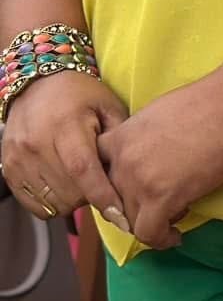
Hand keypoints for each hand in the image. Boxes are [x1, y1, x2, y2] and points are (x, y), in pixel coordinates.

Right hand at [0, 72, 127, 225]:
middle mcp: (36, 145)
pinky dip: (52, 202)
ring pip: (52, 202)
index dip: (103, 195)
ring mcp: (18, 159)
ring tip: (83, 181)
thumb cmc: (80, 94)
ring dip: (73, 200)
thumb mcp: (108, 105)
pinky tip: (64, 186)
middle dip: (91, 195)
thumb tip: (133, 173)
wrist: (36, 84)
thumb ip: (119, 138)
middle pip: (69, 192)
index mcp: (65, 126)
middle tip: (102, 181)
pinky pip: (33, 204)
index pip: (83, 170)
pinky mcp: (7, 170)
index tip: (122, 216)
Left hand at [98, 77, 222, 249]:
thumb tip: (152, 150)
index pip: (97, 171)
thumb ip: (144, 136)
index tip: (131, 188)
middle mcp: (122, 162)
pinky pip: (149, 233)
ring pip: (131, 219)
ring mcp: (139, 182)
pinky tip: (174, 236)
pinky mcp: (161, 199)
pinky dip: (161, 239)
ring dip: (150, 222)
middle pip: (115, 199)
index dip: (113, 184)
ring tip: (172, 218)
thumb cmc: (209, 100)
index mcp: (121, 137)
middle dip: (134, 205)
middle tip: (156, 204)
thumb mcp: (160, 112)